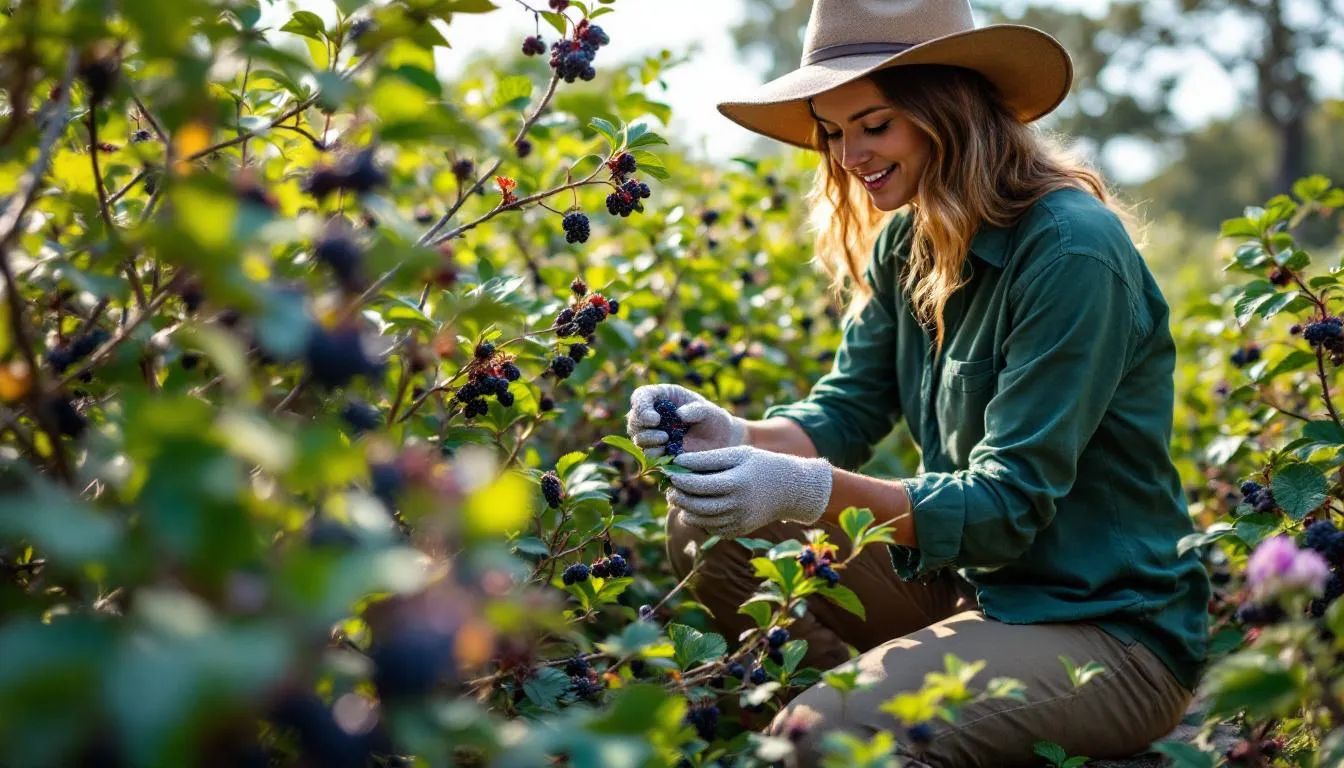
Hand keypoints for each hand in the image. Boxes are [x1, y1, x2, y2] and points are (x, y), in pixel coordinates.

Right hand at [626, 384, 747, 459]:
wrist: (719, 442)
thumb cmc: (713, 420)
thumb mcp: (709, 411)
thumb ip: (696, 410)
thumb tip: (680, 414)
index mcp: (663, 396)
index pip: (641, 396)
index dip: (641, 406)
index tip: (654, 419)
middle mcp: (653, 413)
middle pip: (633, 418)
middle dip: (643, 427)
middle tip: (663, 435)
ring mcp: (652, 432)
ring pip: (637, 436)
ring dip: (648, 441)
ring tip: (667, 440)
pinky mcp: (656, 450)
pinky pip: (645, 453)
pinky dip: (654, 454)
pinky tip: (668, 452)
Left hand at [664, 445, 832, 537]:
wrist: (790, 490)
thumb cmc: (761, 465)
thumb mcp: (738, 454)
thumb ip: (708, 458)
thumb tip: (679, 463)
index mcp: (737, 482)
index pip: (699, 485)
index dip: (680, 479)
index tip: (669, 472)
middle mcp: (737, 505)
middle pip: (697, 506)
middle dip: (678, 497)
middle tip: (669, 488)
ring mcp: (738, 521)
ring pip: (701, 521)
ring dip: (685, 510)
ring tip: (679, 498)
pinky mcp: (739, 531)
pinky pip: (711, 529)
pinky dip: (699, 520)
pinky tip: (696, 508)